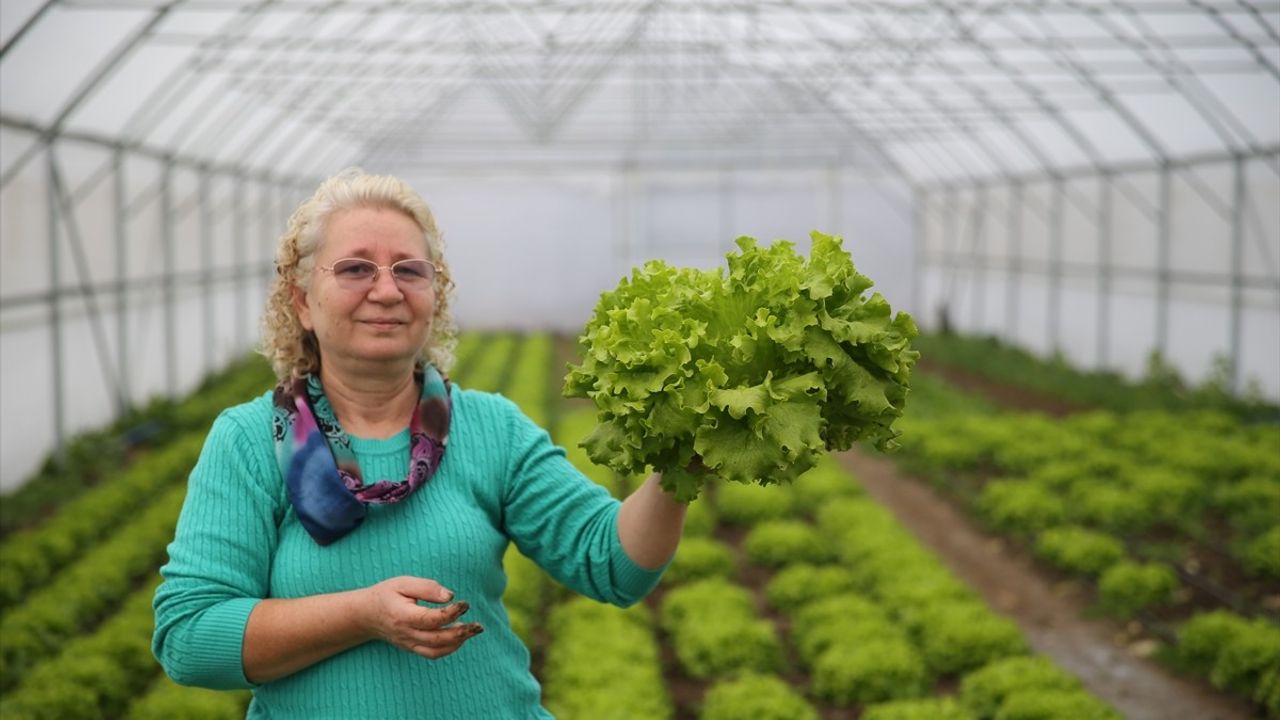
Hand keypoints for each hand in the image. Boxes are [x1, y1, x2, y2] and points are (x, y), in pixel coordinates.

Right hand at [362, 576, 483, 659]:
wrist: (366, 614)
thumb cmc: (387, 594)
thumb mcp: (403, 583)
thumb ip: (427, 588)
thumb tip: (450, 596)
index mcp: (403, 615)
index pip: (432, 619)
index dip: (451, 613)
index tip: (465, 603)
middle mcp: (406, 633)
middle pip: (437, 639)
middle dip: (461, 633)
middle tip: (478, 625)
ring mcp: (408, 643)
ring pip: (436, 650)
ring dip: (458, 643)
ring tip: (473, 630)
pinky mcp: (411, 647)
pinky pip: (432, 654)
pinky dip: (448, 648)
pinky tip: (459, 637)